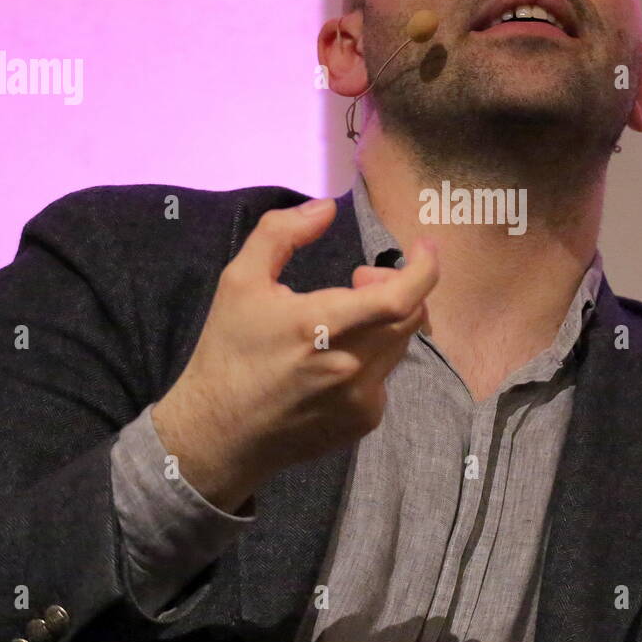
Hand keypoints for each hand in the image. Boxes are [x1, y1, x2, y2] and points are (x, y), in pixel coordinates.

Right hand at [152, 197, 437, 511]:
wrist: (217, 434)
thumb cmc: (228, 352)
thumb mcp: (240, 281)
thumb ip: (281, 234)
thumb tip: (327, 207)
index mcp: (321, 326)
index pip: (400, 298)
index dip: (424, 270)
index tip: (424, 248)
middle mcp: (350, 366)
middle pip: (410, 317)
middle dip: (397, 287)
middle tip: (361, 279)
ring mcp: (360, 400)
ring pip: (399, 345)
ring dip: (385, 322)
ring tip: (343, 318)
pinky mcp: (362, 423)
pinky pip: (385, 377)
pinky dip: (373, 357)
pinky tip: (335, 361)